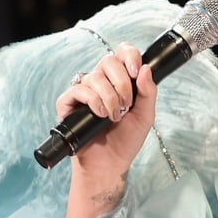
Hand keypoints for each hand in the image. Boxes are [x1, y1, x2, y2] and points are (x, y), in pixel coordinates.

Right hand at [55, 43, 156, 171]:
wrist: (110, 163)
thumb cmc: (126, 140)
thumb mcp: (145, 115)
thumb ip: (148, 92)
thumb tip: (145, 68)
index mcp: (120, 80)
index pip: (122, 53)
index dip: (129, 56)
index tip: (136, 72)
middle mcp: (101, 82)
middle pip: (108, 61)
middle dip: (122, 83)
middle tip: (127, 105)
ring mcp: (84, 91)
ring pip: (94, 77)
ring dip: (110, 98)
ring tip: (114, 117)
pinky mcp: (68, 103)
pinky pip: (78, 90)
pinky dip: (93, 101)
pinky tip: (100, 115)